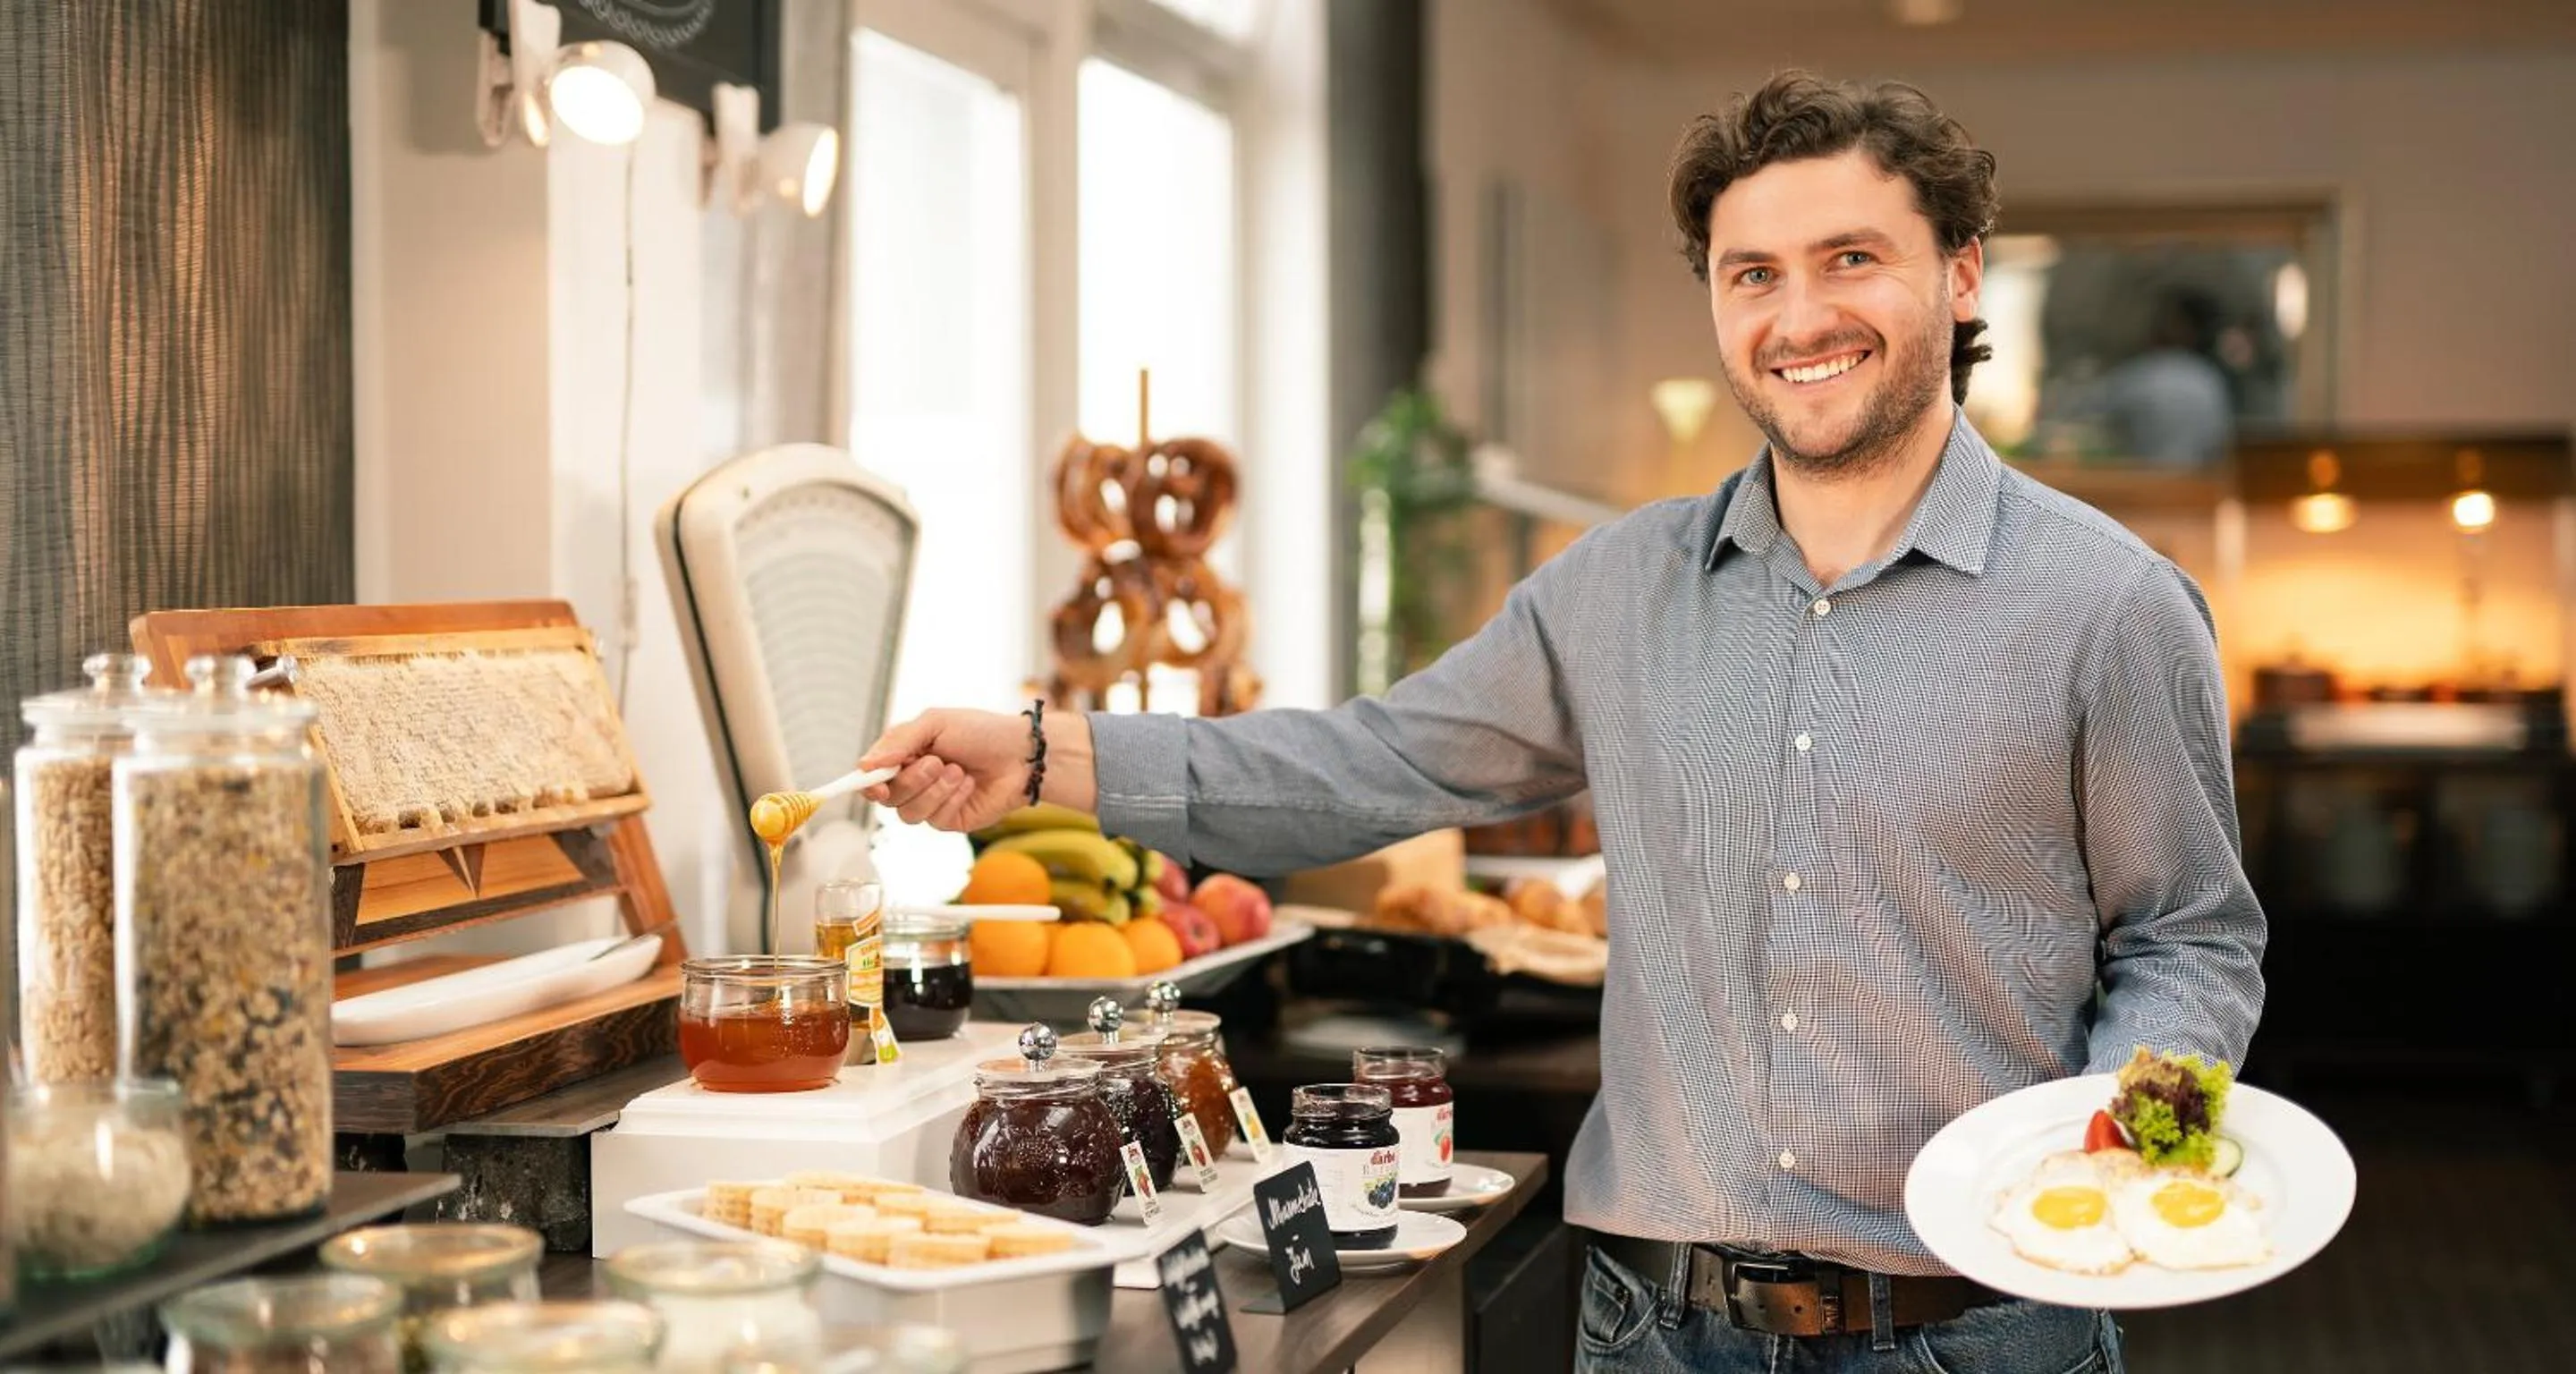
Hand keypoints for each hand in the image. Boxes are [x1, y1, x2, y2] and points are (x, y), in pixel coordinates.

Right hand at [857, 707, 1095, 832]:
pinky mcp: (952, 820)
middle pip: (888, 798)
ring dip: (934, 791)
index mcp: (906, 756)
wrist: (1022, 753)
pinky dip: (952, 799)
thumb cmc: (981, 732)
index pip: (872, 777)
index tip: (872, 782)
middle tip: (937, 761)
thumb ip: (898, 741)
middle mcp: (915, 782)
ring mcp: (932, 803)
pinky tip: (969, 784)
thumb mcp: (935, 723)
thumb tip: (864, 764)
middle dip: (911, 781)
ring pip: (909, 814)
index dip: (867, 783)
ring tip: (958, 771)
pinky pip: (936, 820)